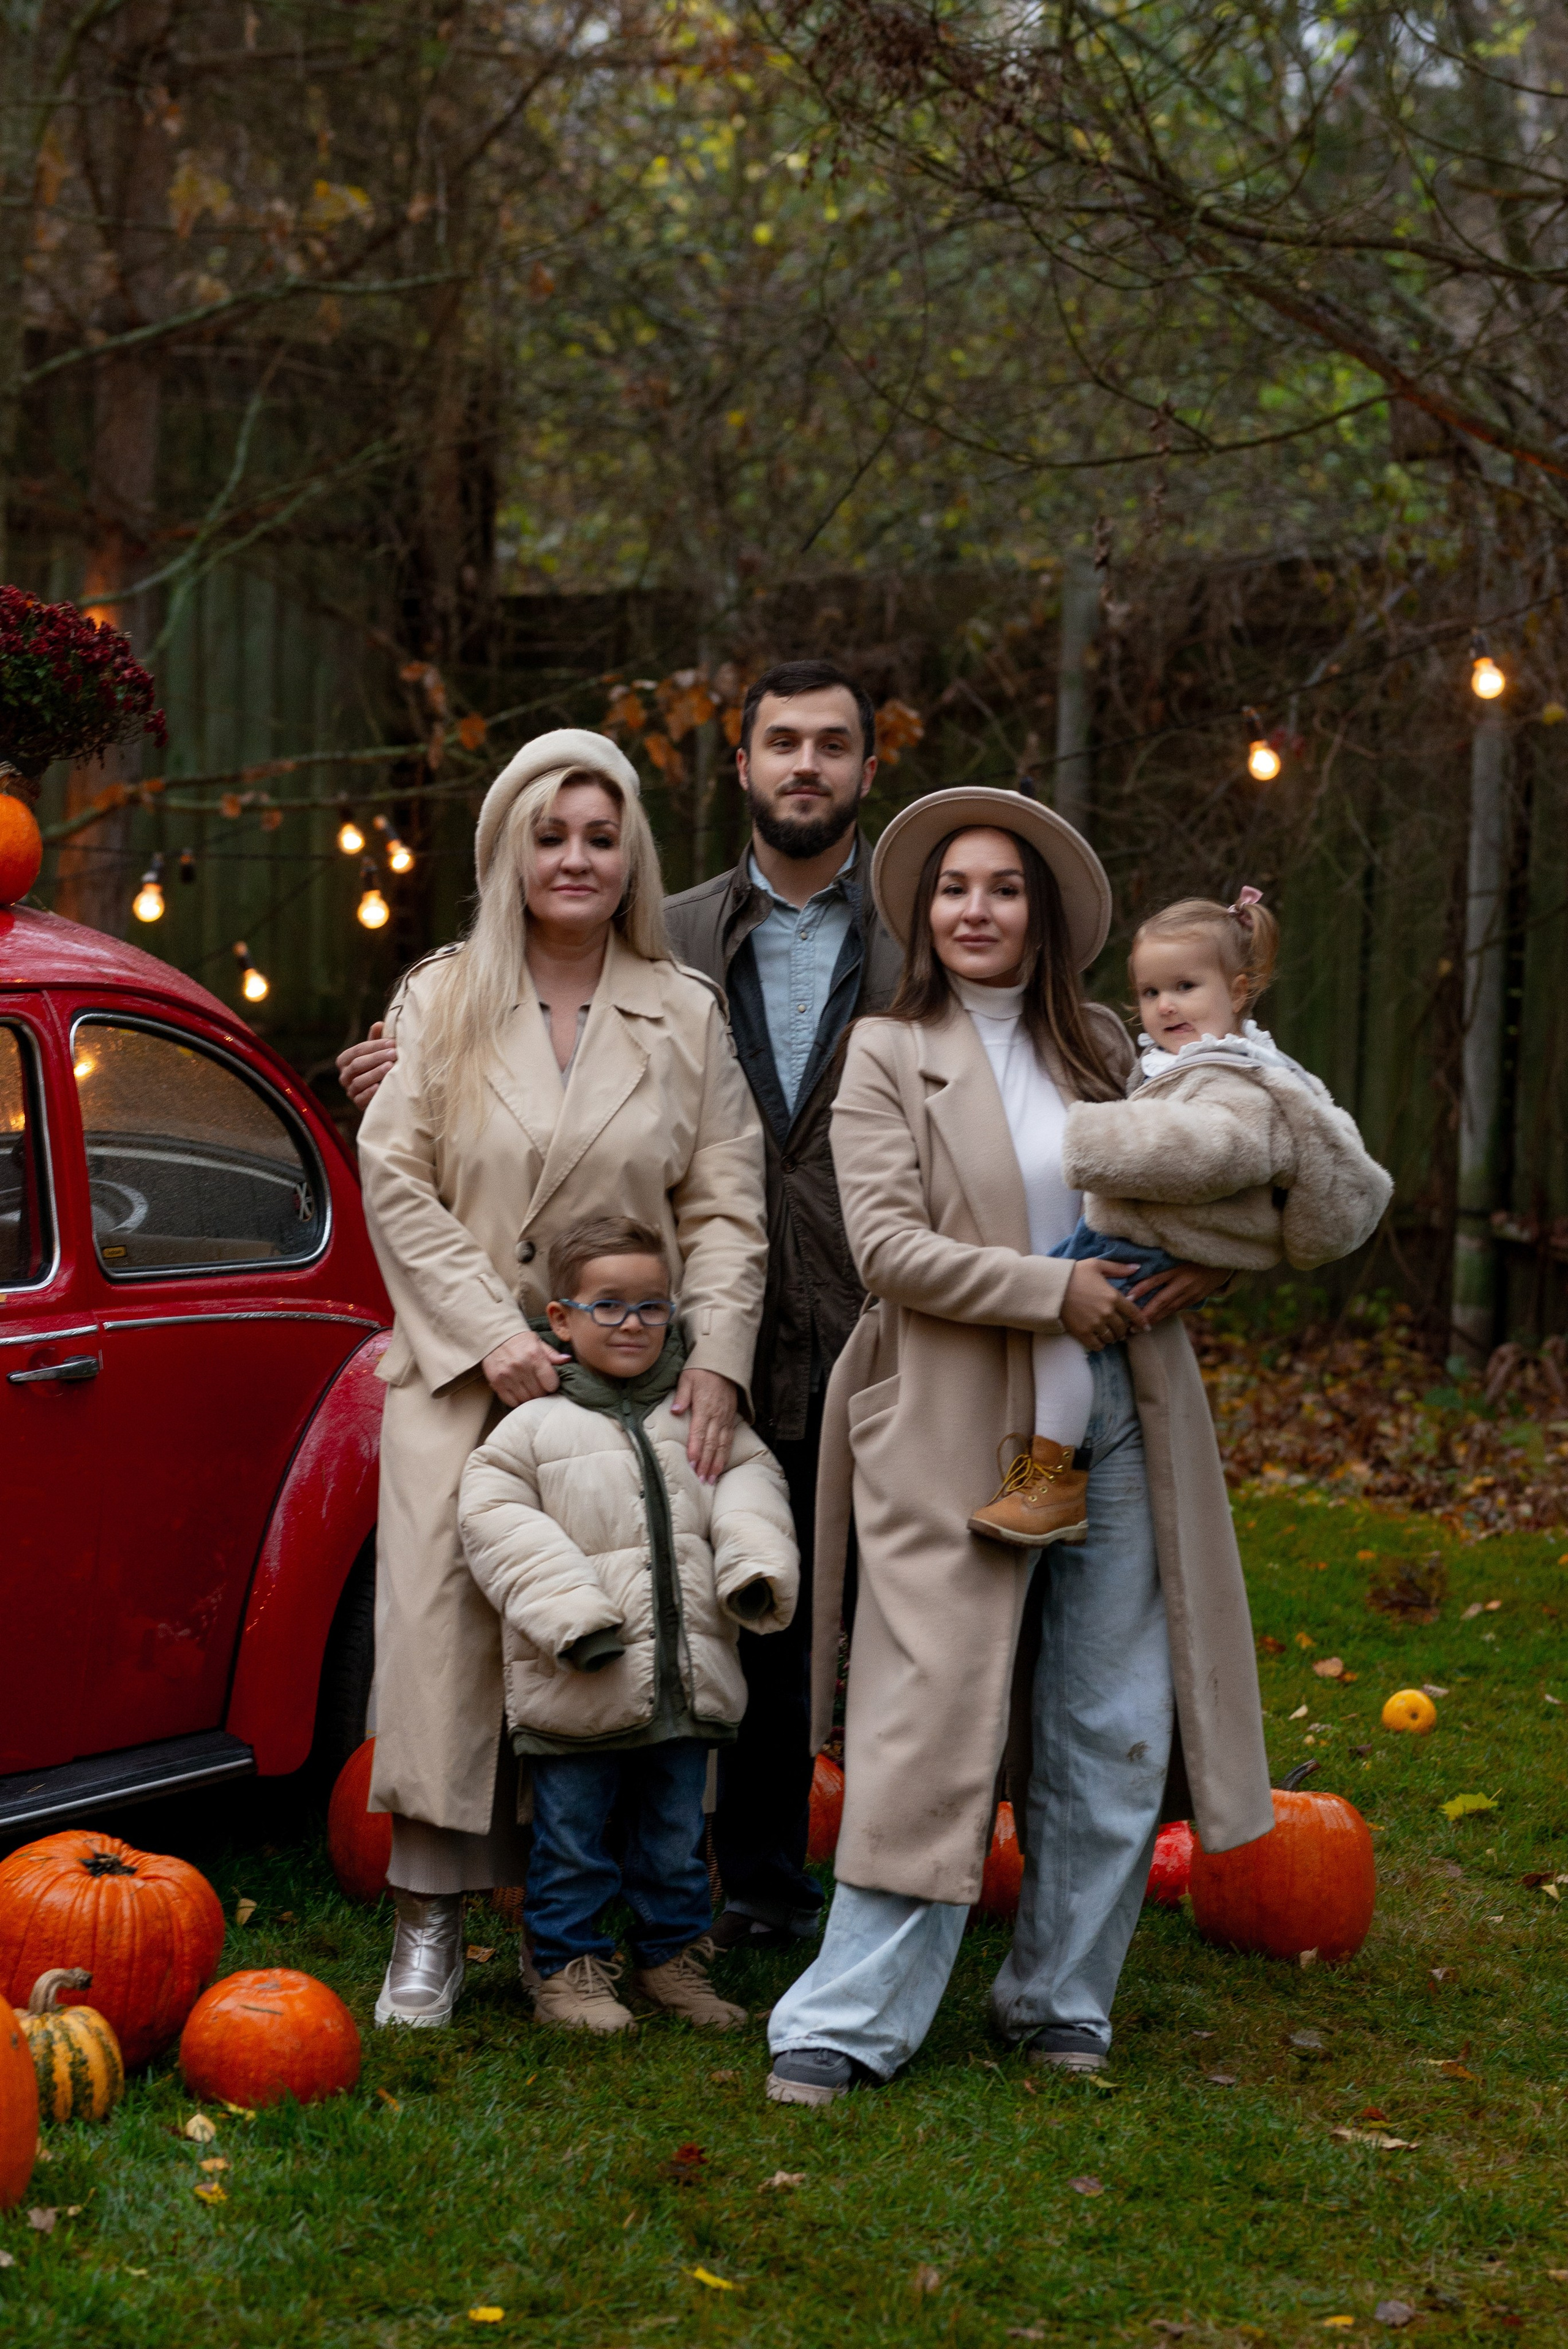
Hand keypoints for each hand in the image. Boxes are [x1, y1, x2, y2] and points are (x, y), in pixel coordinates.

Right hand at [338, 1020, 397, 1109]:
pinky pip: (361, 1098)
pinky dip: (370, 1092)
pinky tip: (380, 1086)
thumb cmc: (379, 1067)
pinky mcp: (357, 1104)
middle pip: (358, 1064)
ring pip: (359, 1081)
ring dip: (375, 1073)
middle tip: (394, 1053)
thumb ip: (376, 1040)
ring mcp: (350, 1091)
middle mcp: (344, 1076)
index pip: (357, 1050)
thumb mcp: (377, 1053)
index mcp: (345, 1060)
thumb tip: (378, 1024)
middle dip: (377, 1058)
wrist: (383, 1093)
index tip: (392, 1042)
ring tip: (391, 1067)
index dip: (375, 1046)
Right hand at [481, 1329, 569, 1406]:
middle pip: (539, 1393)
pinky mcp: (497, 1383)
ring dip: (530, 1397)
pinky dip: (517, 1400)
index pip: (551, 1383)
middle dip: (542, 1392)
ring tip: (529, 1390)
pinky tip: (519, 1392)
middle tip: (540, 1387)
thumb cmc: (519, 1340)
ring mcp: (507, 1376)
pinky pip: (511, 1402)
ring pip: (526, 1399)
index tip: (550, 1382)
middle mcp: (521, 1366)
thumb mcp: (538, 1342)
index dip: (553, 1385)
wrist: (494, 1335)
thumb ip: (552, 1354)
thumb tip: (567, 1359)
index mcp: (534, 1355)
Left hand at [670, 1365, 738, 1485]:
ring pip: (722, 1444)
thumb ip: (682, 1396)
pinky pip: (730, 1439)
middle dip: (707, 1463)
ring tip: (712, 1478)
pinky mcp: (731, 1418)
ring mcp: (726, 1418)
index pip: (699, 1432)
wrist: (723, 1363)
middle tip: (702, 1479)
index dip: (696, 1449)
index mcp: (705, 1407)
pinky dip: (726, 1453)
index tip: (692, 1464)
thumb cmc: (702, 1371)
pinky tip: (722, 1464)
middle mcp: (717, 1415)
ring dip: (717, 1462)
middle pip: (712, 1443)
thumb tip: (675, 1411)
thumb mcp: (687, 1379)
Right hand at [1060, 1259, 1148, 1350]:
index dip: (1141, 1321)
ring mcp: (1095, 1324)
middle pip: (1122, 1328)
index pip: (1134, 1312)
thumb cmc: (1075, 1273)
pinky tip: (1098, 1341)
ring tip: (1109, 1335)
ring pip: (1111, 1338)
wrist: (1052, 1286)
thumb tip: (1137, 1268)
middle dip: (1123, 1330)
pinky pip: (1097, 1345)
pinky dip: (1100, 1344)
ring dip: (1111, 1337)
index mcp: (1113, 1296)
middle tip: (1120, 1329)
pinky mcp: (1082, 1333)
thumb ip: (1118, 1268)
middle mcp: (1107, 1313)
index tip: (1146, 1327)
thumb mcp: (1097, 1265)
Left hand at [1127, 1261, 1231, 1324]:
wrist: (1220, 1264)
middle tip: (1130, 1325)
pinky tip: (1154, 1322)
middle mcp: (1183, 1283)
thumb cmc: (1193, 1257)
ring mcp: (1190, 1293)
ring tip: (1138, 1329)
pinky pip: (1176, 1309)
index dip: (1141, 1288)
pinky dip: (1164, 1316)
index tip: (1127, 1298)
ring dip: (1153, 1319)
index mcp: (1177, 1269)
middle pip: (1161, 1300)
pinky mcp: (1194, 1300)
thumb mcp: (1177, 1257)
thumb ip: (1161, 1264)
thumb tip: (1136, 1271)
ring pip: (1169, 1309)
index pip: (1156, 1279)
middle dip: (1145, 1314)